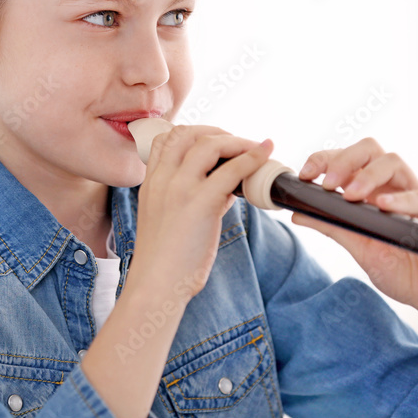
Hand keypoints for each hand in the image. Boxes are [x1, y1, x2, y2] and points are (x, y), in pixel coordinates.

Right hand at [128, 125, 274, 303]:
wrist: (156, 286)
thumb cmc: (165, 262)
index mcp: (151, 183)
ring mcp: (180, 188)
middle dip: (216, 132)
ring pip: (209, 144)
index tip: (213, 143)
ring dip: (236, 141)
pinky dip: (252, 157)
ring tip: (253, 147)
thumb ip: (192, 199)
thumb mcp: (168, 221)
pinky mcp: (200, 202)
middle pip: (187, 133)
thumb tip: (228, 188)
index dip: (192, 134)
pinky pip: (231, 169)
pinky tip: (266, 154)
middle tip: (237, 143)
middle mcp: (162, 180)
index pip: (165, 139)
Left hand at [293, 137, 417, 312]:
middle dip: (344, 160)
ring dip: (367, 175)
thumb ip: (332, 227)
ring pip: (394, 162)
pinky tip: (383, 206)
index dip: (325, 159)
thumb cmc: (401, 268)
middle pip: (371, 150)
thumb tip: (297, 213)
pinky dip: (400, 199)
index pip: (349, 159)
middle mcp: (394, 187)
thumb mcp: (359, 247)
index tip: (305, 174)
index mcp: (373, 190)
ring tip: (350, 194)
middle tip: (328, 184)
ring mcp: (417, 196)